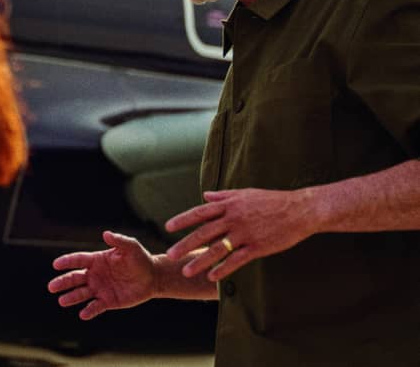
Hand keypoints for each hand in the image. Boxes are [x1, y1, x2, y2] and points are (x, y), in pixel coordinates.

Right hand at [48, 231, 158, 318]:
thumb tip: (105, 234)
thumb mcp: (131, 247)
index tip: (56, 264)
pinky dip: (89, 311)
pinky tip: (83, 314)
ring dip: (72, 297)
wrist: (153, 277)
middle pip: (75, 278)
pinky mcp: (108, 301)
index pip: (78, 260)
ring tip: (61, 301)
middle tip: (51, 287)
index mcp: (96, 260)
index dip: (67, 262)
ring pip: (82, 293)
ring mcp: (100, 288)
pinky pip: (96, 307)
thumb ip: (118, 241)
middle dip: (63, 282)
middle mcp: (94, 274)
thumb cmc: (140, 259)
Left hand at [165, 187, 317, 280]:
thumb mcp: (245, 193)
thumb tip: (205, 195)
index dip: (183, 220)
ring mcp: (246, 234)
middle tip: (169, 254)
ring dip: (200, 261)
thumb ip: (223, 196)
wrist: (301, 210)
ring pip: (217, 249)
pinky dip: (224, 269)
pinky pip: (237, 260)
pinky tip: (212, 277)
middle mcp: (234, 219)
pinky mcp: (258, 247)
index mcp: (229, 205)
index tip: (168, 227)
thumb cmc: (272, 201)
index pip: (200, 212)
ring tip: (186, 271)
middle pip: (204, 232)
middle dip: (185, 244)